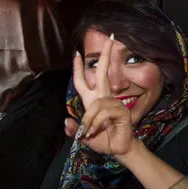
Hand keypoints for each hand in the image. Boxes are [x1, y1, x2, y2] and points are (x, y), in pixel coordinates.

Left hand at [66, 35, 136, 157]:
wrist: (117, 149)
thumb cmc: (102, 140)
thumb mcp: (83, 136)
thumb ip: (73, 129)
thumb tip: (66, 121)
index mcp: (93, 100)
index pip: (83, 81)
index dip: (79, 69)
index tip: (77, 54)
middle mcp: (104, 98)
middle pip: (102, 73)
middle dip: (105, 56)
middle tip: (109, 39)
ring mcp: (114, 103)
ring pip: (96, 104)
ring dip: (89, 120)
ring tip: (88, 132)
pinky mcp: (121, 111)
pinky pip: (104, 112)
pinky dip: (97, 122)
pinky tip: (96, 130)